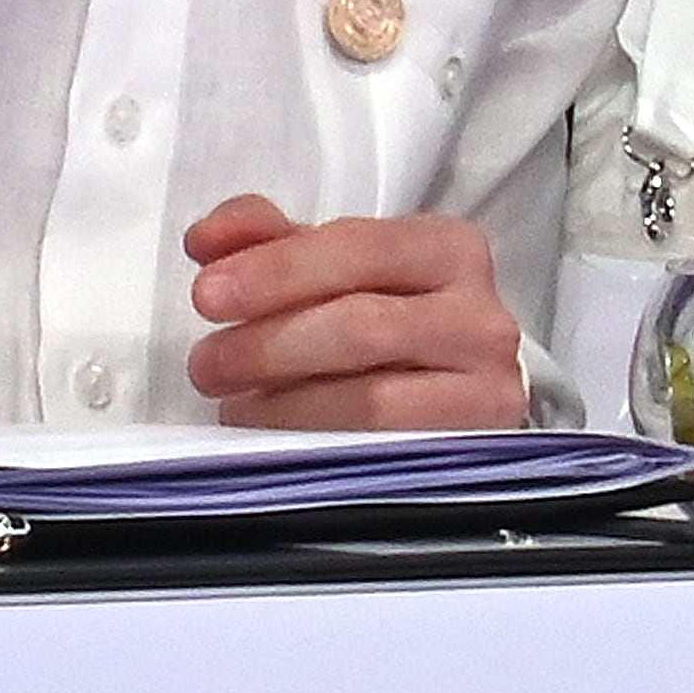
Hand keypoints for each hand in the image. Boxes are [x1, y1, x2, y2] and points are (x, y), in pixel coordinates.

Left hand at [180, 195, 527, 428]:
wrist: (458, 396)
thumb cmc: (389, 323)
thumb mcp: (336, 270)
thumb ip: (271, 241)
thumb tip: (209, 239)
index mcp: (448, 249)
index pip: (359, 247)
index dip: (278, 269)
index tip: (209, 292)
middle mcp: (479, 315)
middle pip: (362, 325)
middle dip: (269, 344)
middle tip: (207, 362)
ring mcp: (485, 387)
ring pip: (372, 399)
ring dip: (285, 404)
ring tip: (235, 403)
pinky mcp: (476, 450)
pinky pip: (384, 453)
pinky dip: (318, 445)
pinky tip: (276, 437)